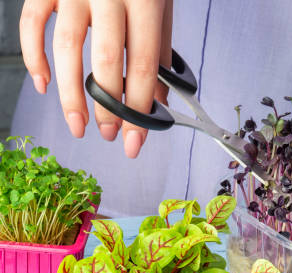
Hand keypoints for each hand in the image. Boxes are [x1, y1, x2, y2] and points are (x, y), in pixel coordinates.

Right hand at [20, 0, 172, 157]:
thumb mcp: (161, 5)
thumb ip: (161, 50)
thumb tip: (159, 100)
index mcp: (145, 0)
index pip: (144, 65)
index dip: (140, 109)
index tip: (135, 142)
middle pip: (106, 61)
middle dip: (108, 107)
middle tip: (109, 134)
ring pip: (67, 49)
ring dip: (71, 94)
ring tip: (79, 125)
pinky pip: (31, 24)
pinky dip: (34, 58)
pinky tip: (45, 85)